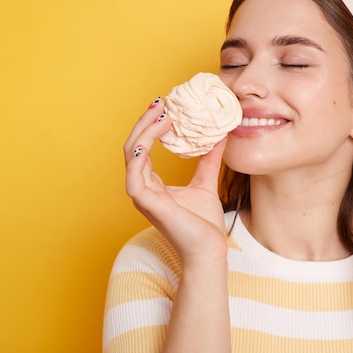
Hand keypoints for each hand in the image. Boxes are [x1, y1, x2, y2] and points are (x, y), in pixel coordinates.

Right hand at [123, 98, 227, 265]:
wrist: (209, 250)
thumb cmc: (204, 225)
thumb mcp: (206, 183)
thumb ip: (209, 161)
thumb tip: (221, 136)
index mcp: (153, 184)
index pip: (143, 148)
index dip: (151, 126)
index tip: (166, 106)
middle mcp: (143, 188)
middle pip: (133, 146)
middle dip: (145, 122)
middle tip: (161, 102)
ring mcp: (143, 196)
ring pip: (131, 155)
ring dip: (144, 131)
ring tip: (162, 113)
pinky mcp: (148, 204)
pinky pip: (134, 174)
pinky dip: (139, 153)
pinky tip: (152, 138)